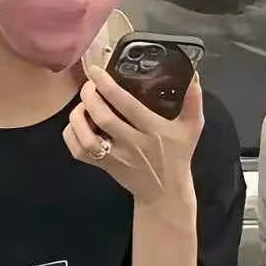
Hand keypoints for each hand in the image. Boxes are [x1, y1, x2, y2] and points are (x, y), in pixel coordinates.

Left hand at [65, 63, 204, 208]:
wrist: (164, 193)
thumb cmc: (177, 156)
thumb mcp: (192, 128)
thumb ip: (194, 101)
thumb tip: (194, 75)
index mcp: (153, 130)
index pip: (127, 105)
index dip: (108, 86)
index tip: (97, 71)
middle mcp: (132, 143)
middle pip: (103, 118)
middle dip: (90, 96)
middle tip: (89, 84)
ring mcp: (115, 157)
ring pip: (86, 137)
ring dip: (78, 117)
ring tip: (82, 104)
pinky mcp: (104, 166)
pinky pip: (79, 152)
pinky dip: (71, 135)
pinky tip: (77, 123)